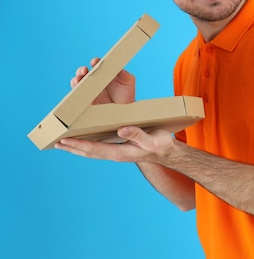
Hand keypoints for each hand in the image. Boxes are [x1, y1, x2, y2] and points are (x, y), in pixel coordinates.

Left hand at [55, 126, 175, 162]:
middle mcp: (114, 154)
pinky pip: (98, 148)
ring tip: (64, 144)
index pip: (94, 149)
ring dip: (77, 148)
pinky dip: (87, 145)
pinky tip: (83, 141)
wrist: (167, 152)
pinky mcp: (118, 148)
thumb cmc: (160, 144)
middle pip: (88, 152)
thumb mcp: (151, 139)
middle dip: (72, 147)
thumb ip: (137, 134)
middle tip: (56, 143)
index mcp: (119, 153)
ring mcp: (116, 152)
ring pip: (91, 151)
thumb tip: (121, 130)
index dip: (78, 144)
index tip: (64, 140)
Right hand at [71, 57, 135, 103]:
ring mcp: (89, 90)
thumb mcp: (128, 82)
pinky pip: (77, 95)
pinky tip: (77, 91)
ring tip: (78, 80)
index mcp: (104, 73)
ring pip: (78, 82)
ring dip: (76, 79)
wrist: (124, 111)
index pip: (97, 65)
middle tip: (84, 71)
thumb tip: (120, 68)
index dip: (95, 62)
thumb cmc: (126, 95)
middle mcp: (95, 80)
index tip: (95, 62)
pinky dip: (75, 92)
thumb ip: (125, 74)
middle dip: (81, 70)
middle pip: (84, 72)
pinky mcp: (86, 100)